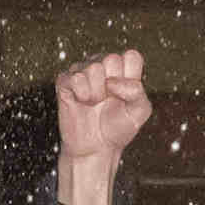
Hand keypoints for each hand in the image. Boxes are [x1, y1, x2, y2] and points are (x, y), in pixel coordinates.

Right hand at [52, 47, 148, 204]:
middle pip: (112, 59)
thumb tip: (111, 82)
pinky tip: (81, 102)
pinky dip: (81, 94)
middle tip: (108, 101)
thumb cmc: (118, 128)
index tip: (126, 96)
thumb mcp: (139, 112)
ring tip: (95, 104)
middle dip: (113, 86)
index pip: (131, 57)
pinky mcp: (65, 81)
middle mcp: (102, 64)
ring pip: (93, 68)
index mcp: (123, 68)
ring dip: (96, 93)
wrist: (96, 148)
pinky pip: (75, 78)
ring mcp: (82, 71)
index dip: (131, 78)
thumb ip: (137, 92)